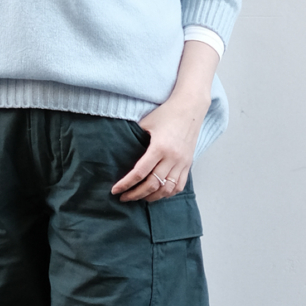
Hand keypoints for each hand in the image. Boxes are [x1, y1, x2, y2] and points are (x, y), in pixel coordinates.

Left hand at [111, 40, 218, 202]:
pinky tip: (157, 193)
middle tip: (124, 197)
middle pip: (152, 185)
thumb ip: (135, 138)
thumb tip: (120, 151)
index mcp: (160, 147)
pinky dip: (167, 193)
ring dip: (152, 197)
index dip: (126, 184)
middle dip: (136, 194)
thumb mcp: (146, 123)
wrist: (191, 107)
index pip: (139, 173)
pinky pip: (179, 186)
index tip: (115, 190)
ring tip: (139, 197)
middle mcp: (172, 157)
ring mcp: (182, 162)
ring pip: (166, 189)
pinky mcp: (189, 164)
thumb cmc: (166, 113)